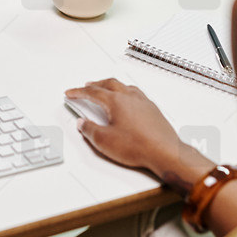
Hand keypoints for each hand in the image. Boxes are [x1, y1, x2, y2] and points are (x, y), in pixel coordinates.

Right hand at [65, 78, 212, 192]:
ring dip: (112, 86)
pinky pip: (136, 93)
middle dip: (95, 84)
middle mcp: (130, 97)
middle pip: (109, 84)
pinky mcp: (152, 110)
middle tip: (86, 87)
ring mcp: (143, 102)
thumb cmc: (139, 146)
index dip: (79, 92)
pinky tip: (128, 99)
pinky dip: (126, 92)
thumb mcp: (105, 141)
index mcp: (116, 101)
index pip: (92, 92)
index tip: (71, 93)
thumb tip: (83, 123)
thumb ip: (90, 130)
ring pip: (124, 86)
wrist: (165, 152)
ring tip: (106, 89)